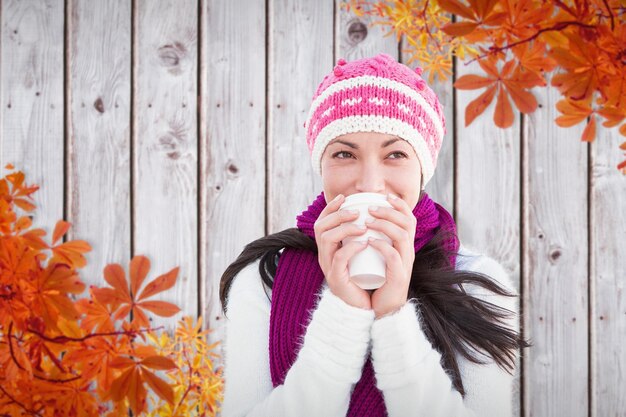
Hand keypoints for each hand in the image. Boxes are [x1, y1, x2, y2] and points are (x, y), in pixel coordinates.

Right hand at [314, 194, 371, 309]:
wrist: (362, 307)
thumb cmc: (363, 279)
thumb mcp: (359, 255)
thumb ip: (360, 238)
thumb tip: (371, 216)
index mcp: (328, 249)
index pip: (322, 222)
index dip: (330, 208)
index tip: (345, 197)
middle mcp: (324, 256)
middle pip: (320, 227)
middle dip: (338, 215)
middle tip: (357, 211)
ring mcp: (328, 267)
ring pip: (327, 239)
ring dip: (345, 228)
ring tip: (363, 226)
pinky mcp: (336, 279)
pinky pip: (339, 258)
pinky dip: (351, 248)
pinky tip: (364, 243)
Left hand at [366, 194, 415, 318]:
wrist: (384, 307)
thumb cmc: (378, 279)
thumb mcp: (379, 256)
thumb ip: (375, 240)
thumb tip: (361, 221)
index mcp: (404, 245)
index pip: (409, 219)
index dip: (400, 205)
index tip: (385, 196)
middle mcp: (408, 252)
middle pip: (407, 223)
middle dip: (389, 211)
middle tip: (370, 208)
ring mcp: (405, 264)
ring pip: (402, 236)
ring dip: (384, 225)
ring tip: (366, 222)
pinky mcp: (398, 277)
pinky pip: (393, 257)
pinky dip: (382, 246)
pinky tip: (369, 241)